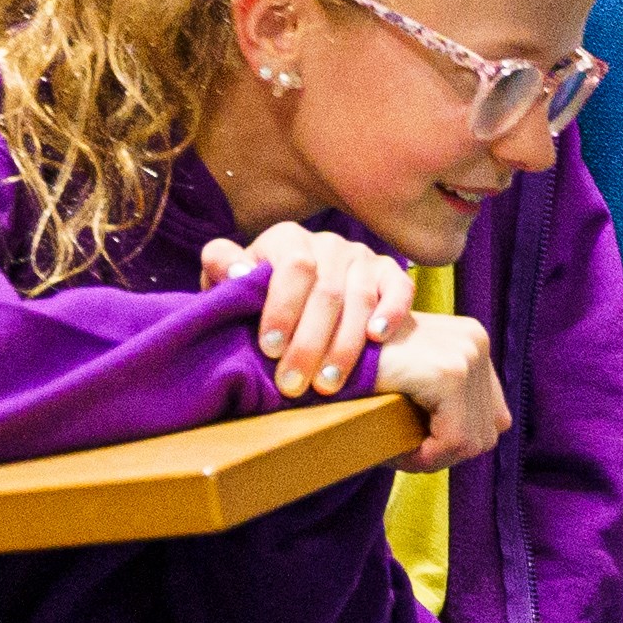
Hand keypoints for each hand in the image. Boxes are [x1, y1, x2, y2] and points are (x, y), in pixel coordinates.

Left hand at [203, 221, 415, 398]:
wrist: (298, 300)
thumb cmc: (259, 298)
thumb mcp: (231, 284)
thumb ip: (223, 270)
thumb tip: (238, 272)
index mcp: (288, 239)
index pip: (293, 268)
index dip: (282, 309)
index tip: (270, 350)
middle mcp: (327, 242)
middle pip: (326, 291)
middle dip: (309, 343)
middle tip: (294, 383)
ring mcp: (361, 257)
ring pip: (360, 299)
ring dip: (344, 345)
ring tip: (328, 384)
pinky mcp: (389, 272)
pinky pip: (399, 288)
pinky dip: (391, 312)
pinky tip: (377, 338)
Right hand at [370, 311, 509, 471]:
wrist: (316, 358)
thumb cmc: (358, 377)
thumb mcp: (415, 381)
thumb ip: (456, 399)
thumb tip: (499, 428)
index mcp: (473, 339)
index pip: (493, 417)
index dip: (454, 439)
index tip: (414, 439)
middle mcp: (476, 340)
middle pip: (487, 432)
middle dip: (444, 452)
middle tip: (400, 449)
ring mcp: (465, 354)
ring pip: (473, 442)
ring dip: (432, 457)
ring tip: (395, 447)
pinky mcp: (448, 374)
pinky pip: (454, 442)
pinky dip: (425, 458)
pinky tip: (394, 448)